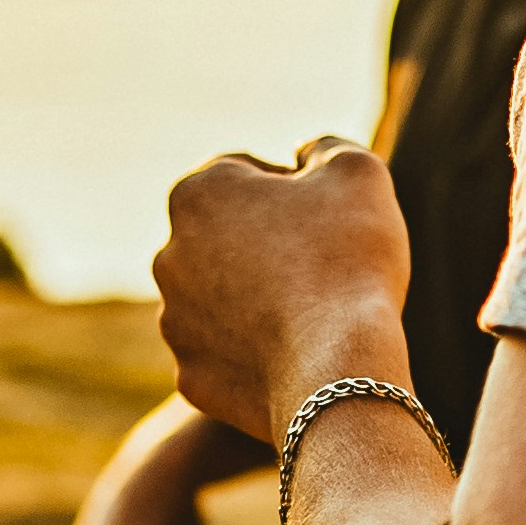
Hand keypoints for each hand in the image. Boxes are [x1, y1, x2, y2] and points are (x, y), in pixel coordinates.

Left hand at [155, 142, 412, 449]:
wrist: (338, 368)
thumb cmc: (347, 259)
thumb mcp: (356, 172)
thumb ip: (324, 147)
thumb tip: (303, 155)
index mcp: (197, 194)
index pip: (246, 172)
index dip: (294, 187)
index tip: (330, 215)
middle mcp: (169, 256)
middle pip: (227, 237)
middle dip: (267, 244)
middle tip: (325, 263)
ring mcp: (175, 322)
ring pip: (222, 298)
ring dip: (257, 297)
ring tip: (313, 312)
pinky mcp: (190, 377)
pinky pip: (226, 355)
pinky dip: (256, 352)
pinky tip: (297, 353)